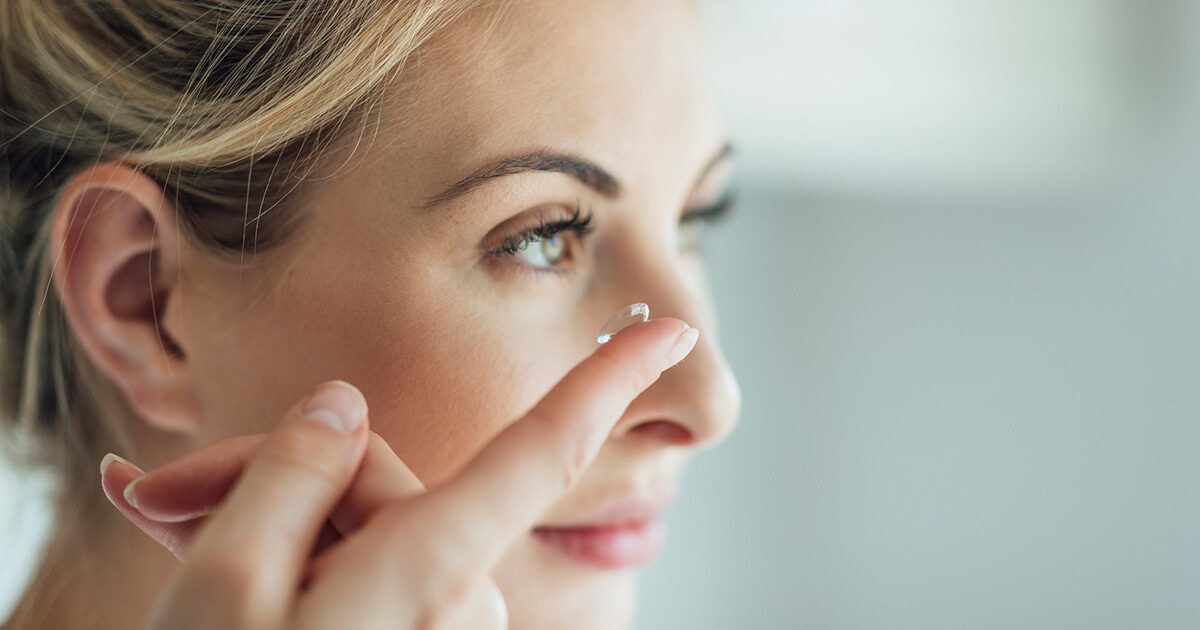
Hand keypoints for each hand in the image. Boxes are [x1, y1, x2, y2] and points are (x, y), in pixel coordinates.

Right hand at [99, 317, 698, 628]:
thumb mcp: (222, 584)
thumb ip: (291, 473)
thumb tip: (343, 405)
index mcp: (429, 571)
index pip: (544, 451)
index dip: (607, 381)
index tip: (674, 332)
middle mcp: (457, 603)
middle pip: (383, 482)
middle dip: (273, 476)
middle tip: (154, 498)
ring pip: (365, 529)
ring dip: (270, 526)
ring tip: (168, 538)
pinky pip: (370, 575)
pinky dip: (296, 565)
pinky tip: (213, 573)